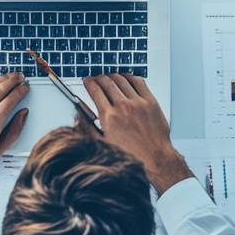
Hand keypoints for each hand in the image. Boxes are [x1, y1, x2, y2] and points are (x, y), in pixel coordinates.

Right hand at [82, 74, 191, 194]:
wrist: (155, 158)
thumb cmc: (131, 154)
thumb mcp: (103, 143)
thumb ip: (88, 127)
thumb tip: (79, 115)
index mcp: (109, 117)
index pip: (95, 90)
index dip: (89, 82)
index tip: (87, 81)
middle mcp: (123, 107)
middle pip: (107, 82)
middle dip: (99, 78)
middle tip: (96, 78)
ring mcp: (138, 103)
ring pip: (122, 79)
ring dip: (113, 76)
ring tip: (110, 77)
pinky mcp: (151, 102)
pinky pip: (138, 81)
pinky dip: (130, 77)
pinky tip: (127, 78)